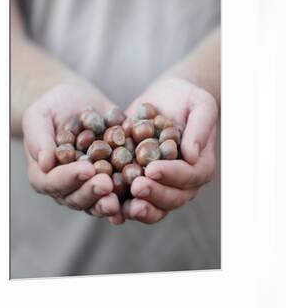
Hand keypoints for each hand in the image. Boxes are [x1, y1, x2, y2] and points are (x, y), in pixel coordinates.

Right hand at [22, 83, 124, 222]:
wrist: (79, 101)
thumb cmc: (53, 107)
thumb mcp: (40, 115)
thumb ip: (39, 138)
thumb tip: (45, 163)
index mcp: (44, 174)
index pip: (53, 182)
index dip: (69, 178)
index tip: (86, 169)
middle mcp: (67, 187)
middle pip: (76, 198)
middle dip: (92, 192)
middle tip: (106, 183)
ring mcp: (90, 188)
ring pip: (97, 203)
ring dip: (108, 203)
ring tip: (119, 198)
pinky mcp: (112, 183)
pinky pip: (119, 196)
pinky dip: (128, 199)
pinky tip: (138, 197)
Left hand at [122, 77, 217, 223]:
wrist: (164, 98)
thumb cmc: (186, 98)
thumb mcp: (200, 104)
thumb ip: (200, 127)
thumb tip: (192, 154)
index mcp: (200, 165)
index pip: (189, 176)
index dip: (171, 175)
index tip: (152, 169)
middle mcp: (182, 182)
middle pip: (172, 197)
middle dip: (153, 195)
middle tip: (136, 187)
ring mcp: (160, 186)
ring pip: (153, 207)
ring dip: (139, 209)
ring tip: (123, 207)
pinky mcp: (138, 182)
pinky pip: (130, 200)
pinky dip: (120, 206)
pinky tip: (107, 206)